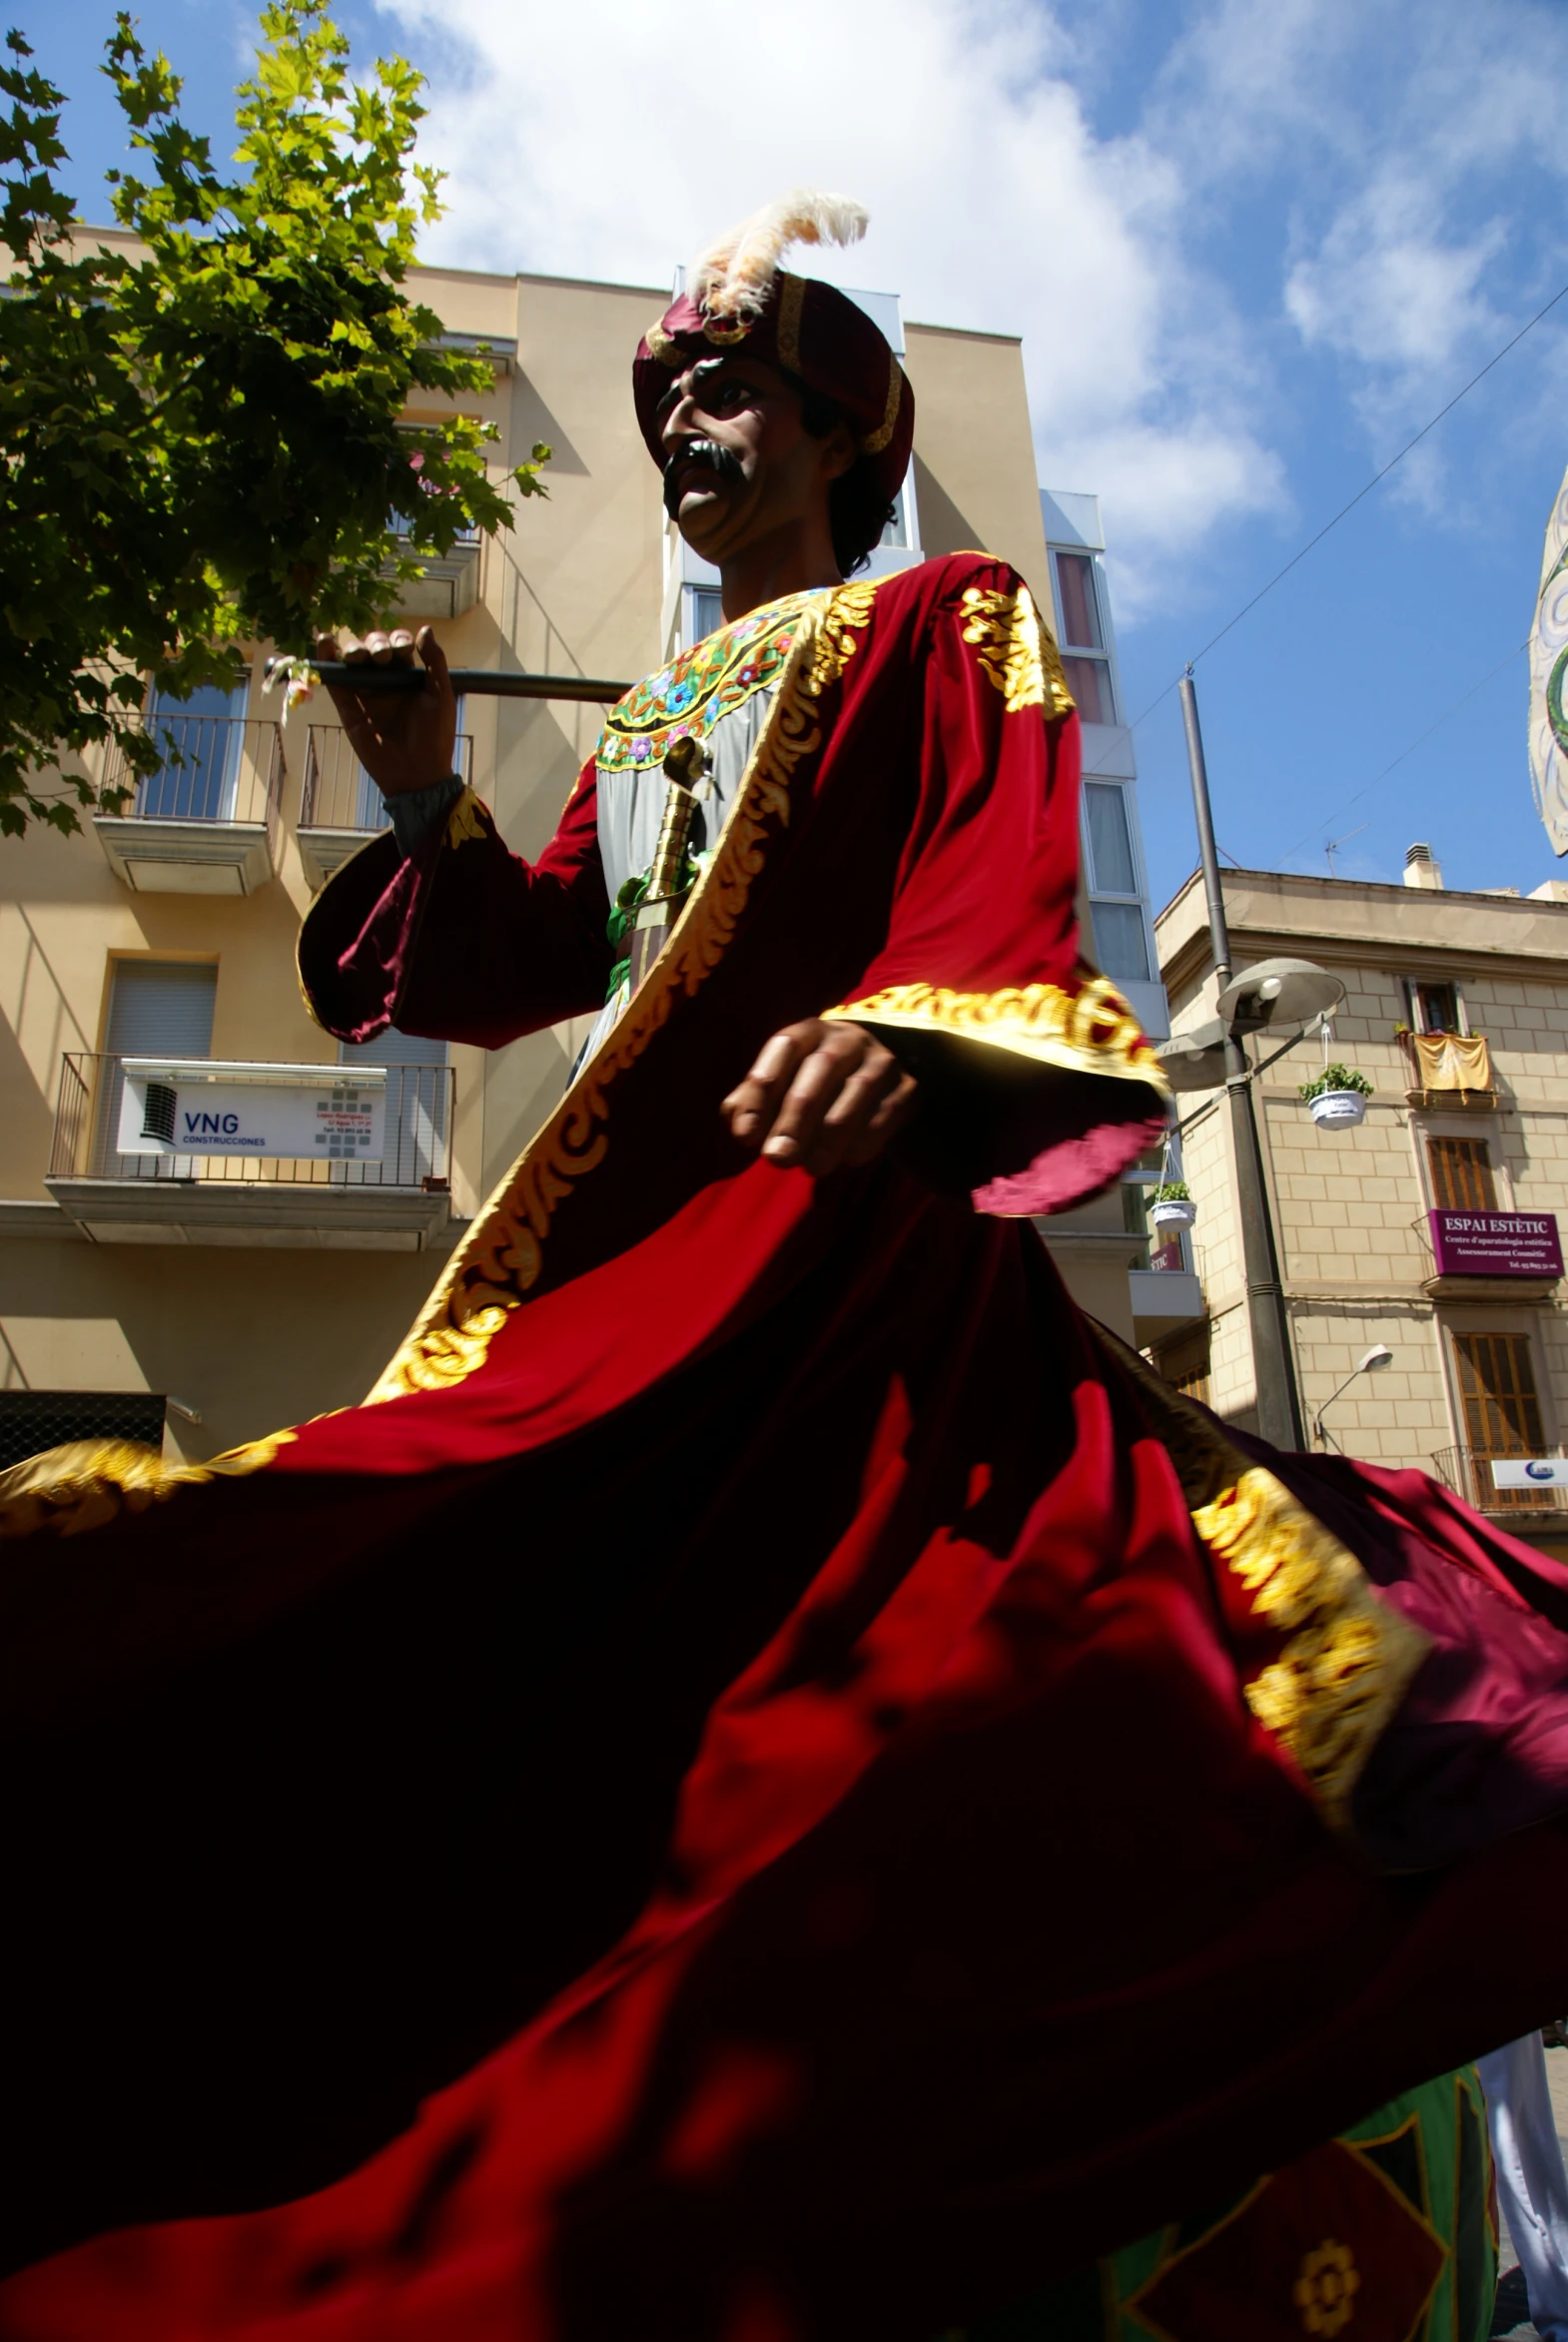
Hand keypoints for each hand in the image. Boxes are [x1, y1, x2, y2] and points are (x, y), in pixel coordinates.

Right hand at [314, 624, 456, 799]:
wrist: (418, 773)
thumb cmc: (435, 736)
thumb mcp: (441, 695)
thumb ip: (435, 661)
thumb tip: (425, 629)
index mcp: (409, 679)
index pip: (397, 648)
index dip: (397, 641)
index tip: (402, 649)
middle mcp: (386, 684)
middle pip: (373, 650)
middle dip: (375, 644)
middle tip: (382, 657)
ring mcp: (366, 695)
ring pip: (354, 662)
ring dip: (354, 649)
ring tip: (360, 656)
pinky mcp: (348, 709)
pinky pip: (336, 682)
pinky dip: (328, 661)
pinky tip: (325, 642)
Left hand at [722, 1019, 917, 1174]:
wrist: (875, 1078)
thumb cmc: (810, 1085)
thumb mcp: (780, 1085)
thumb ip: (751, 1101)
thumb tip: (735, 1121)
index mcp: (808, 1031)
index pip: (782, 1049)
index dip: (760, 1092)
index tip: (744, 1137)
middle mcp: (846, 1037)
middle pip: (819, 1071)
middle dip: (795, 1120)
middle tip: (777, 1159)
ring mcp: (880, 1059)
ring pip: (855, 1095)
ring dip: (830, 1138)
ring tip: (811, 1168)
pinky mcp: (907, 1086)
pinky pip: (885, 1114)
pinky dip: (864, 1141)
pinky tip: (846, 1160)